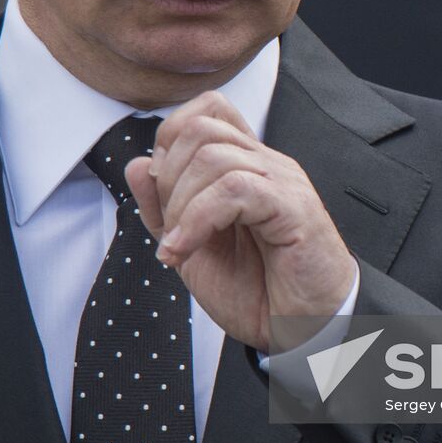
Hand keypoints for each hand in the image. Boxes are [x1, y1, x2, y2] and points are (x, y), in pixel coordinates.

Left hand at [123, 90, 354, 352]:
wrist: (304, 331)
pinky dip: (198, 220)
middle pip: (201, 128)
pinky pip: (236, 189)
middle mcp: (266, 163)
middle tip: (170, 227)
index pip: (208, 110)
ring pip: (213, 156)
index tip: (163, 195)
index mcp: (245, 166)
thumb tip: (138, 164)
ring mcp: (282, 181)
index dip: (171, 141)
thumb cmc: (258, 291)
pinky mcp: (293, 206)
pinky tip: (186, 251)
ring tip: (179, 248)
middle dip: (168, 177)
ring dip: (180, 206)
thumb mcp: (193, 249)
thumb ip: (162, 209)